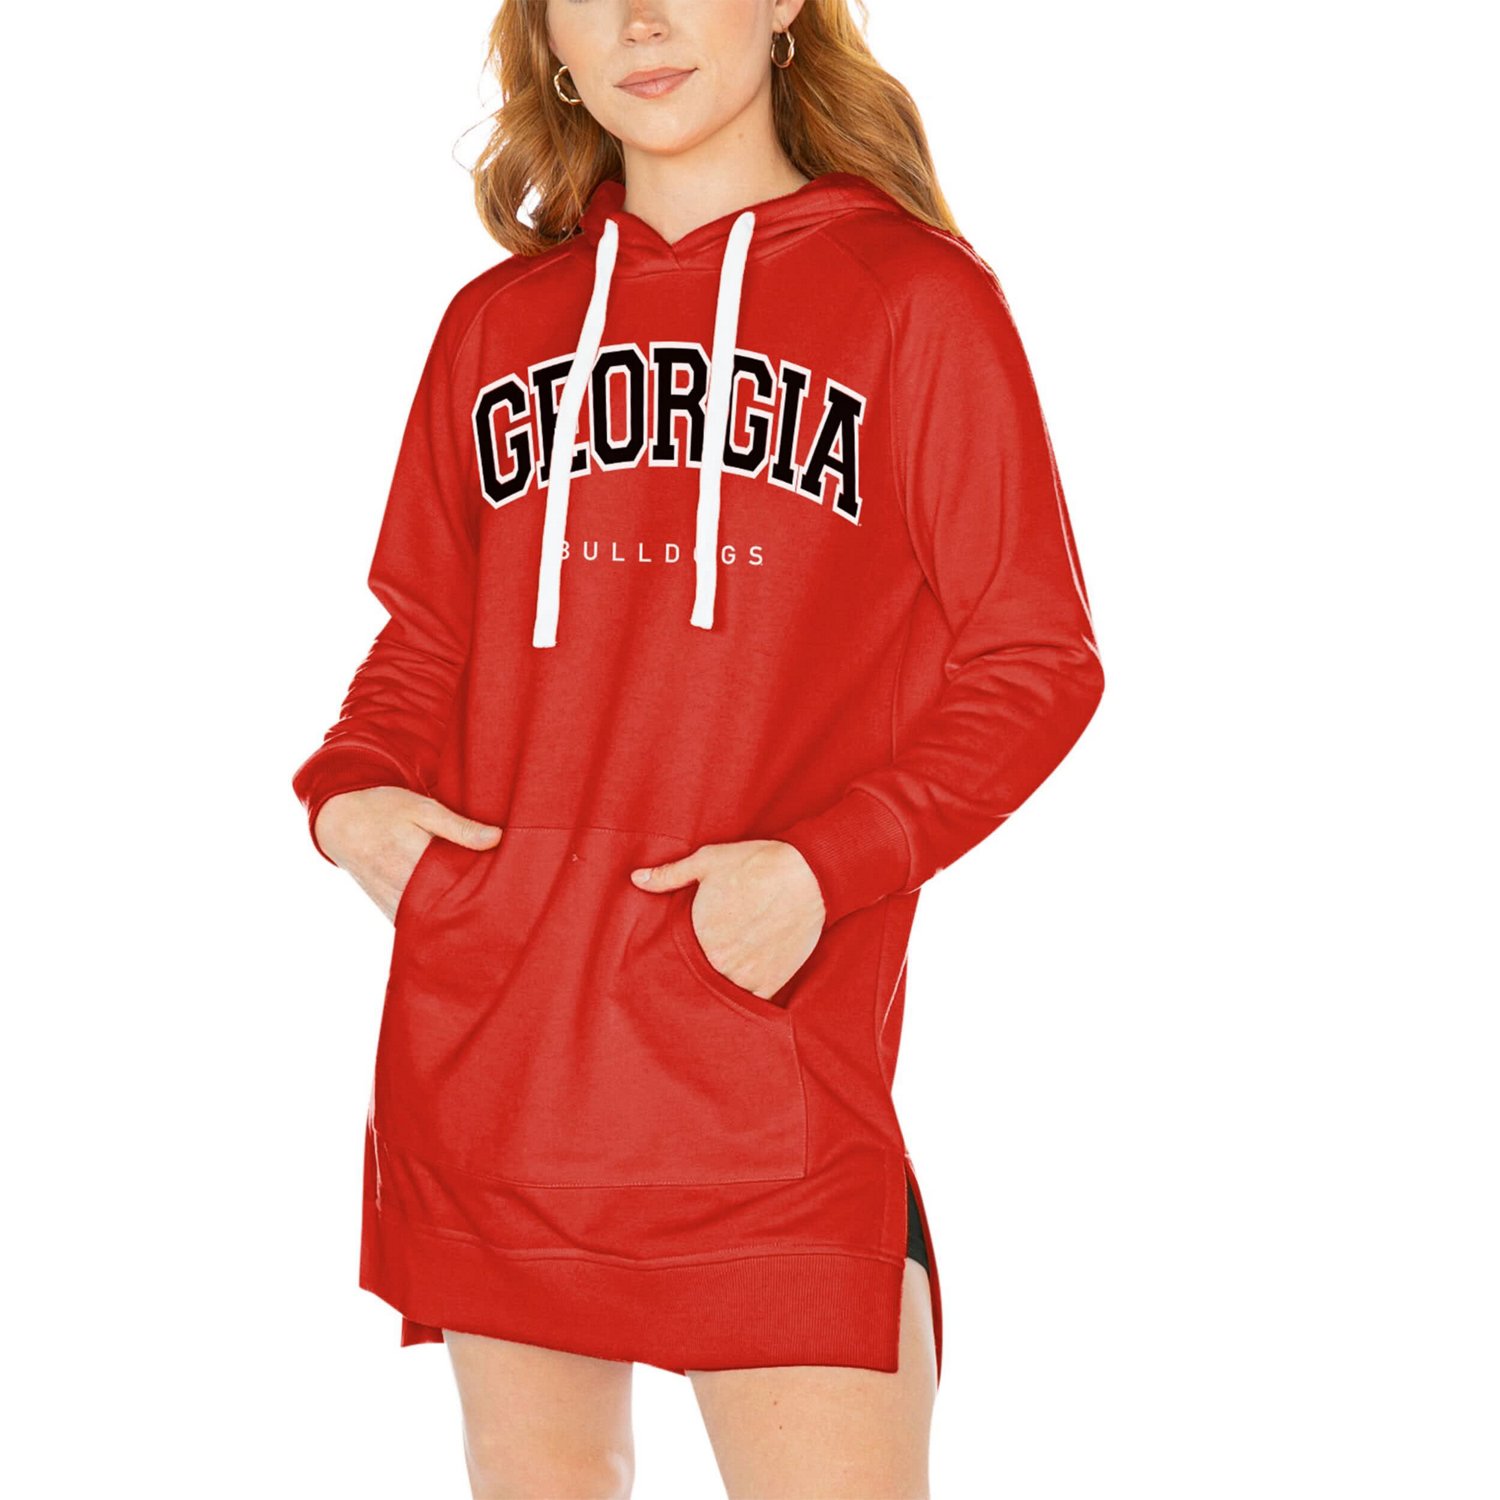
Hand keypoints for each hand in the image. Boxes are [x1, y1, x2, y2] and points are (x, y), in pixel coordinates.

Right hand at [314, 786, 503, 921]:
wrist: (341, 823)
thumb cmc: (384, 810)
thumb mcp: (423, 808)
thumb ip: (459, 826)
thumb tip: (497, 838)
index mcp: (417, 864)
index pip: (463, 887)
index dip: (491, 892)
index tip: (516, 892)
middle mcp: (405, 892)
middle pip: (453, 910)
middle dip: (480, 910)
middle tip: (511, 909)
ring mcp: (396, 907)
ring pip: (436, 923)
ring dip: (460, 919)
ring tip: (492, 917)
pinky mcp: (392, 913)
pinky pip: (420, 926)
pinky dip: (439, 923)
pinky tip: (461, 918)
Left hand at [628, 839, 826, 999]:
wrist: (809, 874)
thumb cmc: (756, 863)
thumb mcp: (707, 861)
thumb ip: (669, 875)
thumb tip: (636, 879)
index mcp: (698, 935)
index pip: (676, 958)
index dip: (677, 957)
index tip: (679, 955)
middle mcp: (719, 962)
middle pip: (699, 979)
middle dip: (699, 973)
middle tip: (703, 969)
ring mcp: (746, 976)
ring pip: (723, 994)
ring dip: (720, 988)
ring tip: (723, 977)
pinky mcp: (771, 983)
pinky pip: (751, 1004)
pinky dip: (745, 998)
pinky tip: (743, 989)